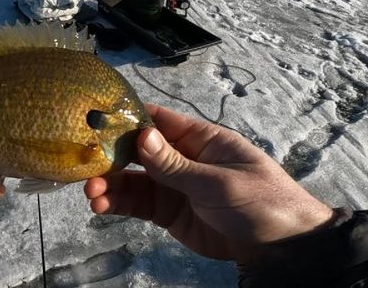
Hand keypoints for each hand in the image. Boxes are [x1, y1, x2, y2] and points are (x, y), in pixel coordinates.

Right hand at [84, 104, 333, 261]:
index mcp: (200, 139)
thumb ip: (177, 165)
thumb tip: (142, 136)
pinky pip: (138, 204)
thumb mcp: (219, 182)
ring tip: (90, 193)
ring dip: (110, 183)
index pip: (158, 121)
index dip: (128, 120)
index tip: (96, 122)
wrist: (281, 248)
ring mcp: (173, 186)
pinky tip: (101, 206)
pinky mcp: (169, 212)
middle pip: (138, 152)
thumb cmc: (260, 201)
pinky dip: (118, 204)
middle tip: (86, 165)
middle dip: (111, 157)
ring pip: (133, 180)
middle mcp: (182, 158)